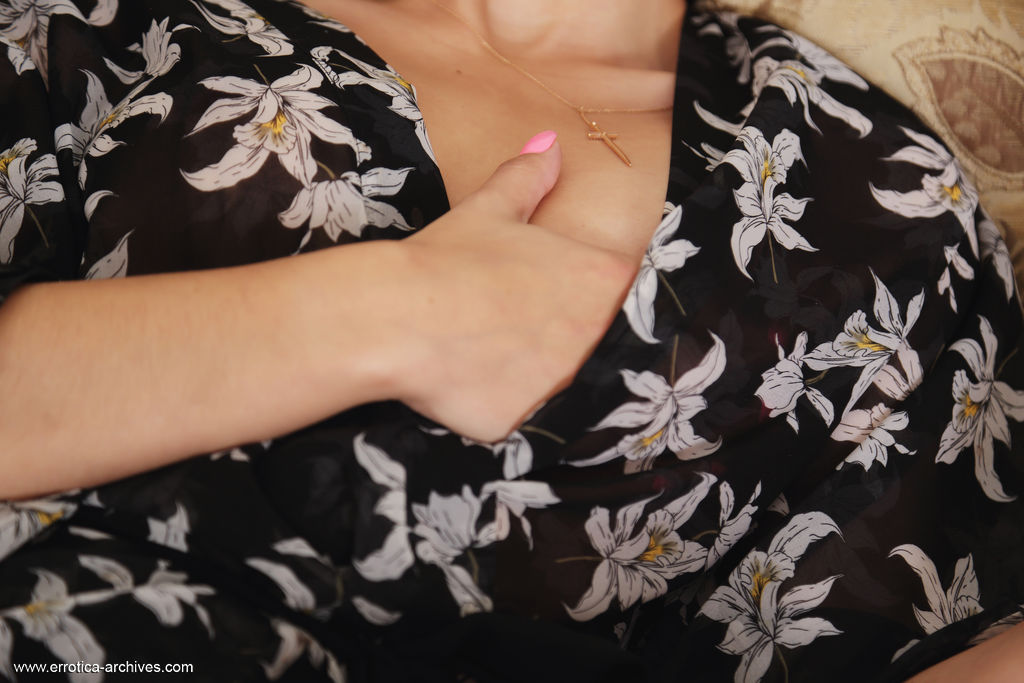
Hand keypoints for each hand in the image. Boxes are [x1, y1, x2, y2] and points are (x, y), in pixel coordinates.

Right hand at [394, 132, 637, 442]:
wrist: (394, 316)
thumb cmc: (447, 257)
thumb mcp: (491, 209)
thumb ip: (529, 179)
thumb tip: (549, 143)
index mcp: (600, 278)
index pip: (617, 286)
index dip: (581, 287)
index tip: (544, 289)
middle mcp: (594, 336)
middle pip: (592, 339)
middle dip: (557, 331)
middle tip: (507, 319)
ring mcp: (563, 385)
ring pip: (558, 381)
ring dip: (532, 369)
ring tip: (484, 347)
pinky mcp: (525, 422)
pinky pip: (520, 415)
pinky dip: (498, 402)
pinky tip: (467, 379)